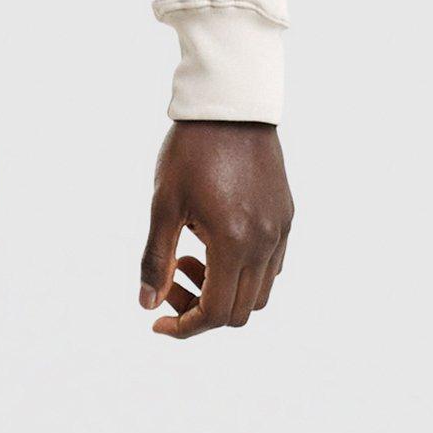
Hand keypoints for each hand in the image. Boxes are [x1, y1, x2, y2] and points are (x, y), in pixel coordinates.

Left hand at [139, 120, 292, 337]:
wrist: (229, 106)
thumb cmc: (190, 150)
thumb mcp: (163, 203)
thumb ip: (156, 258)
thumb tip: (147, 304)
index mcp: (234, 243)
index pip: (216, 313)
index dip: (185, 326)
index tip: (157, 320)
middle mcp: (266, 244)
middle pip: (241, 311)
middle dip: (200, 309)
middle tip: (170, 281)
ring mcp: (280, 232)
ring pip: (260, 292)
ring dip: (224, 290)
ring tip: (189, 256)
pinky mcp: (286, 217)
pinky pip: (272, 266)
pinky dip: (244, 272)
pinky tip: (214, 244)